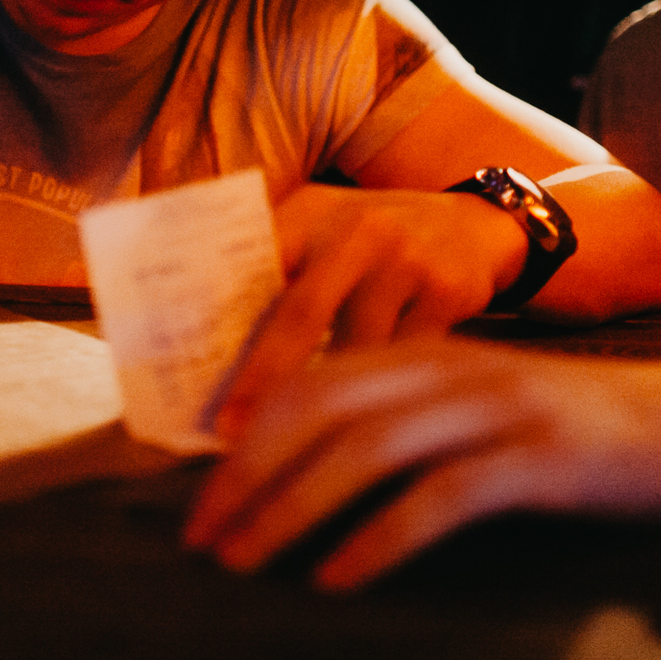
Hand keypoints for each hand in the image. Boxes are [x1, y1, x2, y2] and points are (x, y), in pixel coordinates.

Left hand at [186, 337, 660, 590]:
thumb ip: (412, 419)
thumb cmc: (581, 427)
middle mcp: (451, 367)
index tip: (201, 498)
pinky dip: (379, 538)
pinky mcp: (539, 457)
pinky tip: (339, 578)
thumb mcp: (482, 405)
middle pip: (319, 410)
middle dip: (247, 476)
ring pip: (366, 449)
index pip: (311, 382)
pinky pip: (441, 496)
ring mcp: (496, 407)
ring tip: (247, 563)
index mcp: (429, 353)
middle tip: (202, 540)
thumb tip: (316, 473)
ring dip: (293, 509)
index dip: (247, 439)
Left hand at [214, 183, 526, 437]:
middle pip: (299, 315)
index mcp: (308, 214)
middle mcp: (357, 231)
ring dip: (324, 403)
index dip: (214, 318)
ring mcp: (408, 262)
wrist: (476, 224)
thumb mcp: (321, 230)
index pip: (250, 265)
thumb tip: (196, 349)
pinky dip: (378, 399)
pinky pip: (402, 363)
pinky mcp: (451, 295)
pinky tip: (364, 425)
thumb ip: (270, 270)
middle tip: (229, 433)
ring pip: (355, 352)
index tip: (184, 373)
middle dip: (260, 380)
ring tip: (293, 445)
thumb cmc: (370, 243)